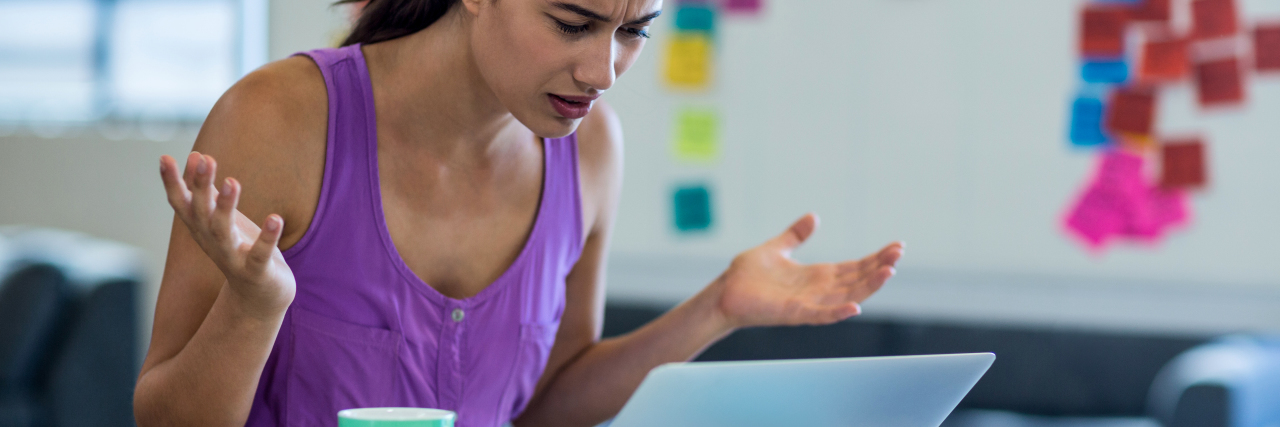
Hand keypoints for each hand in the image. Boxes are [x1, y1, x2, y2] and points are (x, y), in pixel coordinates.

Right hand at [160, 152, 295, 319]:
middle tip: (204, 159)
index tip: (165, 157)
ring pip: (224, 232)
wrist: (259, 298)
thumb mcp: (220, 219)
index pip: (181, 203)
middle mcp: (212, 242)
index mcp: (201, 229)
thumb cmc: (239, 250)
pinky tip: (276, 218)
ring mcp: (233, 258)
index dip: (171, 183)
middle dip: (201, 187)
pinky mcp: (257, 271)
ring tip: (233, 181)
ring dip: (227, 207)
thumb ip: (208, 191)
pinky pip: (261, 254)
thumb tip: (196, 155)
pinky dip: (268, 238)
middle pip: (201, 213)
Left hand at [712, 213, 902, 328]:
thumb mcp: (776, 248)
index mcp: (816, 275)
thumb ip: (795, 235)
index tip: (896, 247)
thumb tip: (813, 217)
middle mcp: (817, 290)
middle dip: (878, 268)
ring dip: (867, 288)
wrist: (723, 293)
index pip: (853, 267)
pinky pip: (820, 315)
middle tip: (899, 254)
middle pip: (856, 280)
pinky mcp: (793, 313)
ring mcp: (808, 303)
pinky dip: (837, 312)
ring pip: (846, 297)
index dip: (874, 258)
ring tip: (888, 272)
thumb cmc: (747, 276)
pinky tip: (855, 307)